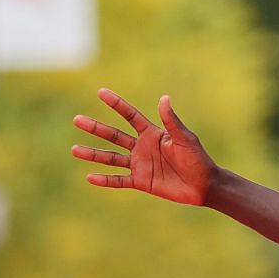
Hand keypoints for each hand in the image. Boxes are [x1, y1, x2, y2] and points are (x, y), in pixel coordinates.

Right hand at [70, 88, 215, 206]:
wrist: (204, 186)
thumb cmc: (198, 160)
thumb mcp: (186, 139)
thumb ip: (172, 121)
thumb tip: (164, 98)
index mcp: (152, 134)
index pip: (130, 116)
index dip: (117, 104)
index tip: (101, 92)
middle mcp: (142, 147)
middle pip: (114, 135)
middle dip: (96, 128)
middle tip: (76, 120)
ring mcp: (140, 164)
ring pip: (111, 158)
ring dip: (93, 154)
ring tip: (74, 150)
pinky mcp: (141, 181)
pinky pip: (119, 180)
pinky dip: (105, 180)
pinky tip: (89, 177)